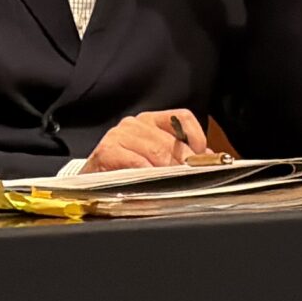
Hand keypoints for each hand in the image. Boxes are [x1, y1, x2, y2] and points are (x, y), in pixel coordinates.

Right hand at [83, 109, 207, 172]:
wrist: (90, 180)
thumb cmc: (126, 169)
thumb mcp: (156, 158)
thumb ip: (182, 154)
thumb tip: (210, 158)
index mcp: (151, 121)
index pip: (182, 117)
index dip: (196, 136)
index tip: (201, 156)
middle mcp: (135, 123)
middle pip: (170, 140)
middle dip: (183, 163)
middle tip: (189, 178)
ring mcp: (120, 135)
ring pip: (156, 151)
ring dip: (167, 170)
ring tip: (172, 183)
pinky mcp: (107, 150)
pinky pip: (136, 162)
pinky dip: (147, 173)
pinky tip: (150, 182)